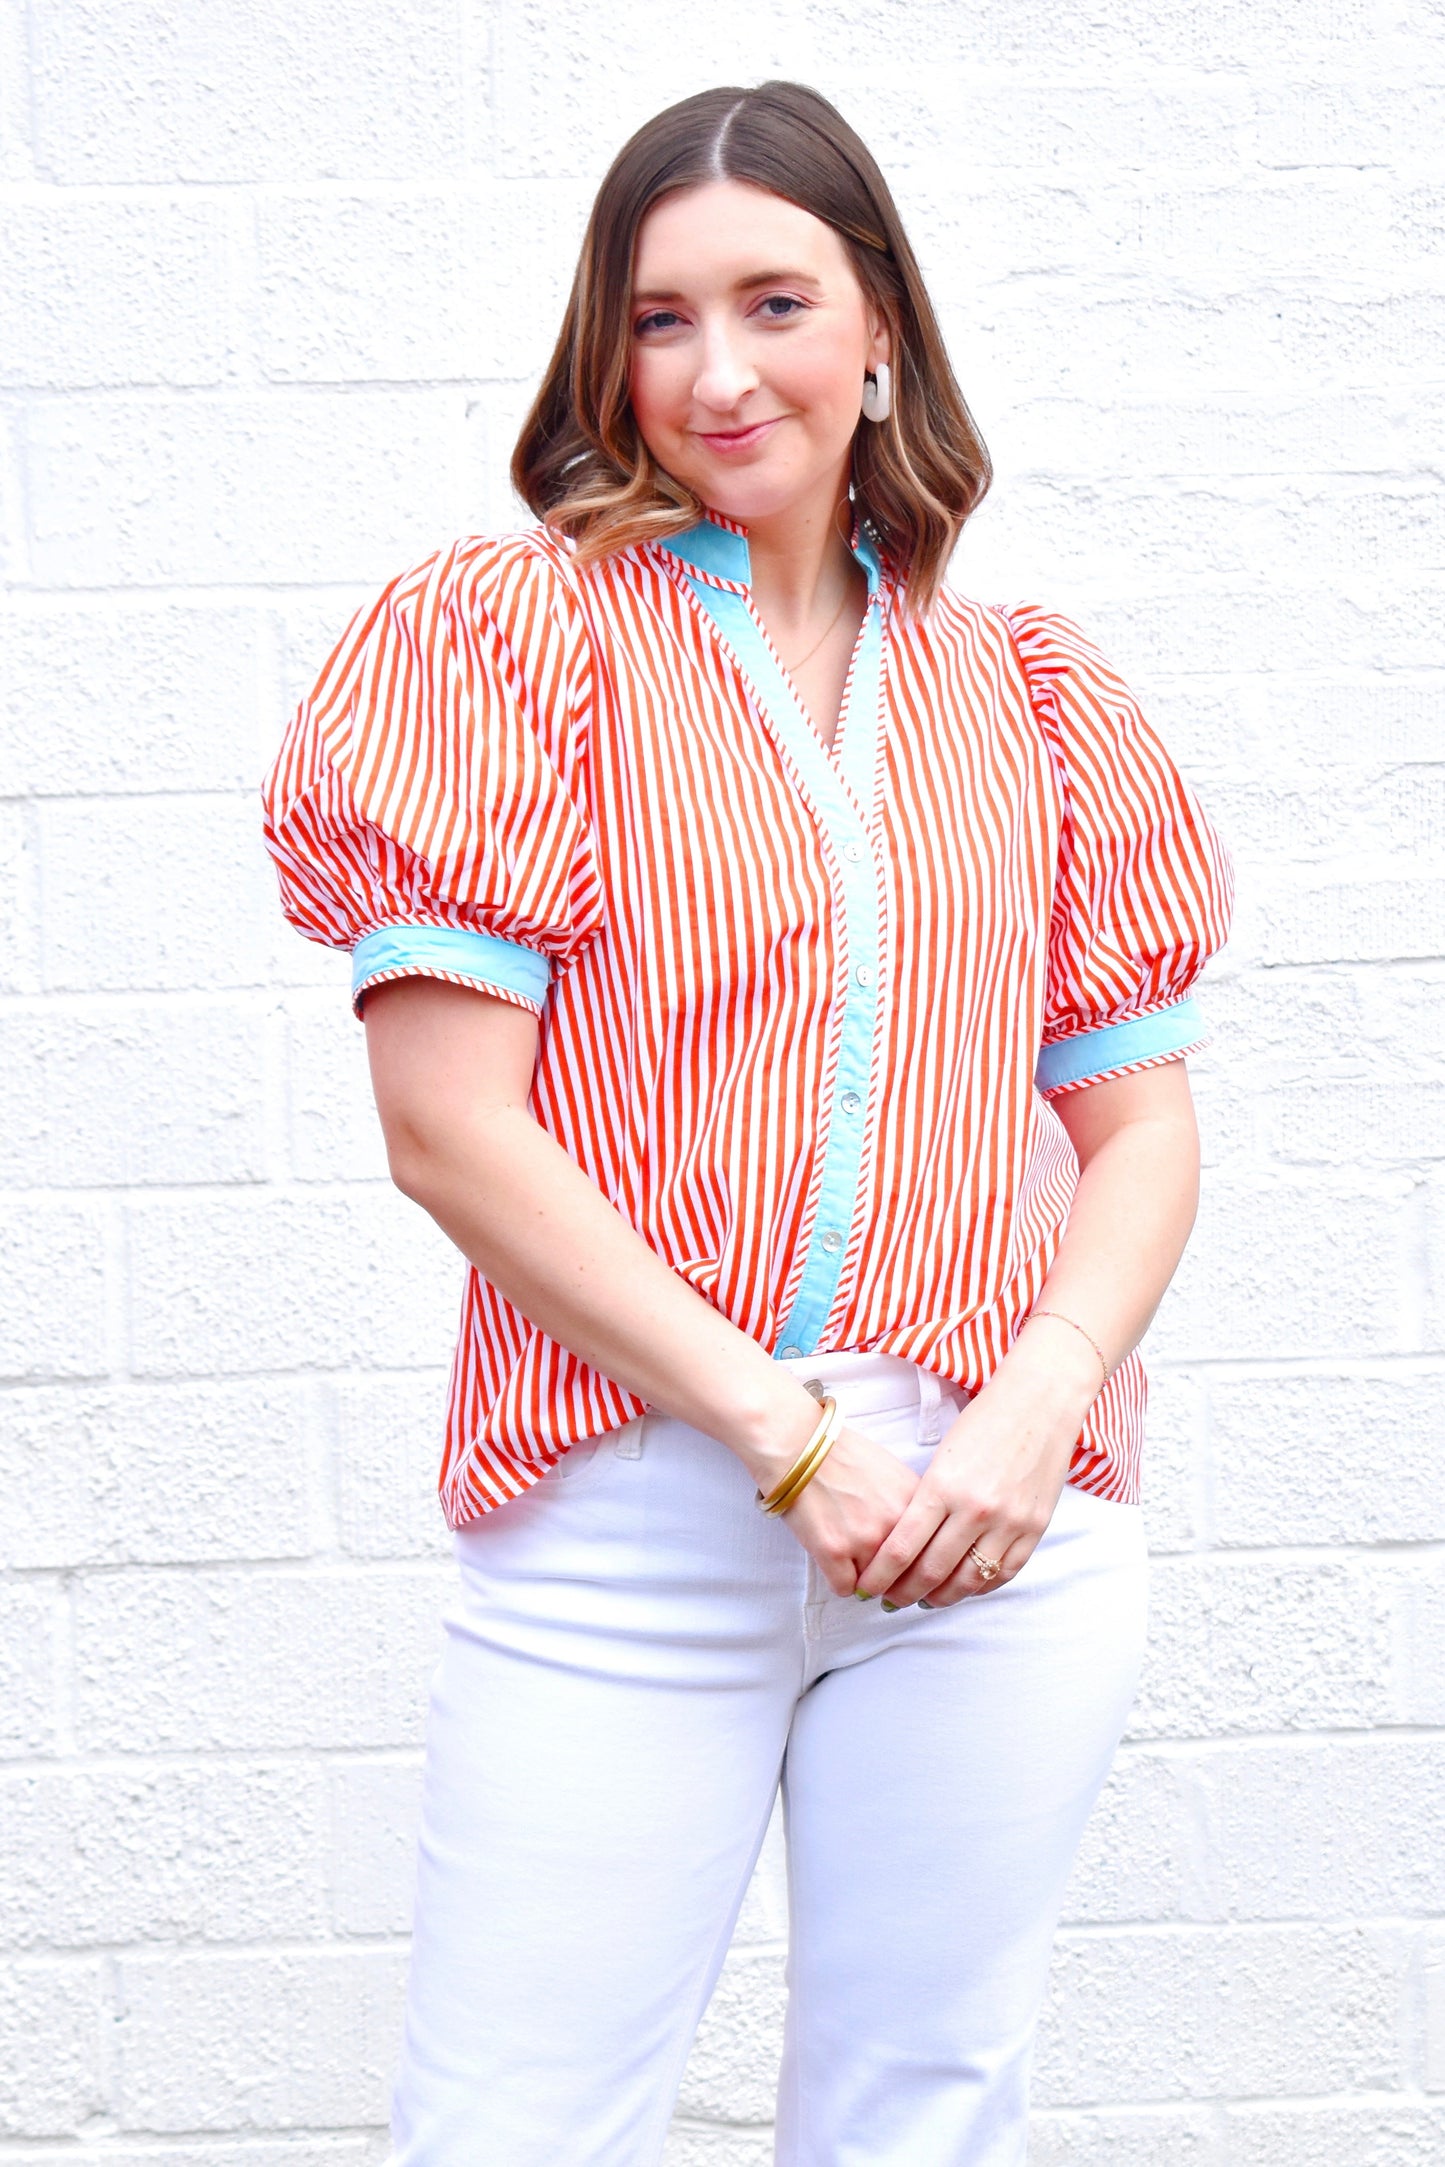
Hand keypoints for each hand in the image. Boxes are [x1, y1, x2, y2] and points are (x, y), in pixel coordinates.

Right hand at [775, 1421, 920, 1594]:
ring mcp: (866, 1540)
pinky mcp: (834, 1551)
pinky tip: (830, 1556)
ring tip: (849, 1553)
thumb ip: (911, 1507)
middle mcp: (896, 1525)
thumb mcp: (893, 1474)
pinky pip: (844, 1589)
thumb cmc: (842, 1456)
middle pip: (907, 1578)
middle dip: (893, 1578)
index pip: (932, 1555)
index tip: (907, 1567)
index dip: (918, 1564)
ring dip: (864, 1577)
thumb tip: (919, 1542)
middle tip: (876, 1568)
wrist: (798, 1444)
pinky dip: (837, 1579)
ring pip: (875, 1586)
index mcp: (917, 1504)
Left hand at [854, 1344, 1095, 1609]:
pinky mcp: (1035, 1528)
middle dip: (905, 1593)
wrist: (1040, 1401)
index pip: (902, 1548)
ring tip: (925, 1599)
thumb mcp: (942, 1456)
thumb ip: (927, 1499)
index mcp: (943, 1486)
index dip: (880, 1575)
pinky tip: (965, 1587)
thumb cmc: (984, 1421)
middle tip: (891, 1600)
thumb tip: (905, 1542)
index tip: (868, 1586)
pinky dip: (981, 1586)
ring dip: (942, 1597)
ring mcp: (1009, 1521)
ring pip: (968, 1581)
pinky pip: (1004, 1573)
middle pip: (931, 1571)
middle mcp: (975, 1509)